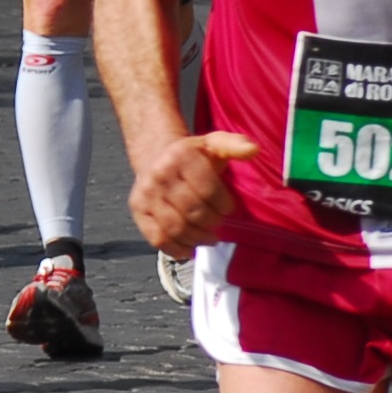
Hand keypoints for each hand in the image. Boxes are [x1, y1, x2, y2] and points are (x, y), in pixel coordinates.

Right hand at [128, 128, 258, 253]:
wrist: (155, 154)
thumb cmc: (191, 155)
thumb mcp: (214, 144)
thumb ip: (235, 145)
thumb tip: (253, 150)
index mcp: (181, 155)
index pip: (208, 189)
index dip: (223, 204)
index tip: (228, 208)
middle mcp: (160, 173)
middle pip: (192, 211)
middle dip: (212, 223)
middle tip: (218, 225)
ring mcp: (146, 193)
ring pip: (175, 228)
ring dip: (197, 239)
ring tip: (209, 238)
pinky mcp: (138, 209)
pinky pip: (157, 238)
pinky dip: (176, 249)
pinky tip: (190, 247)